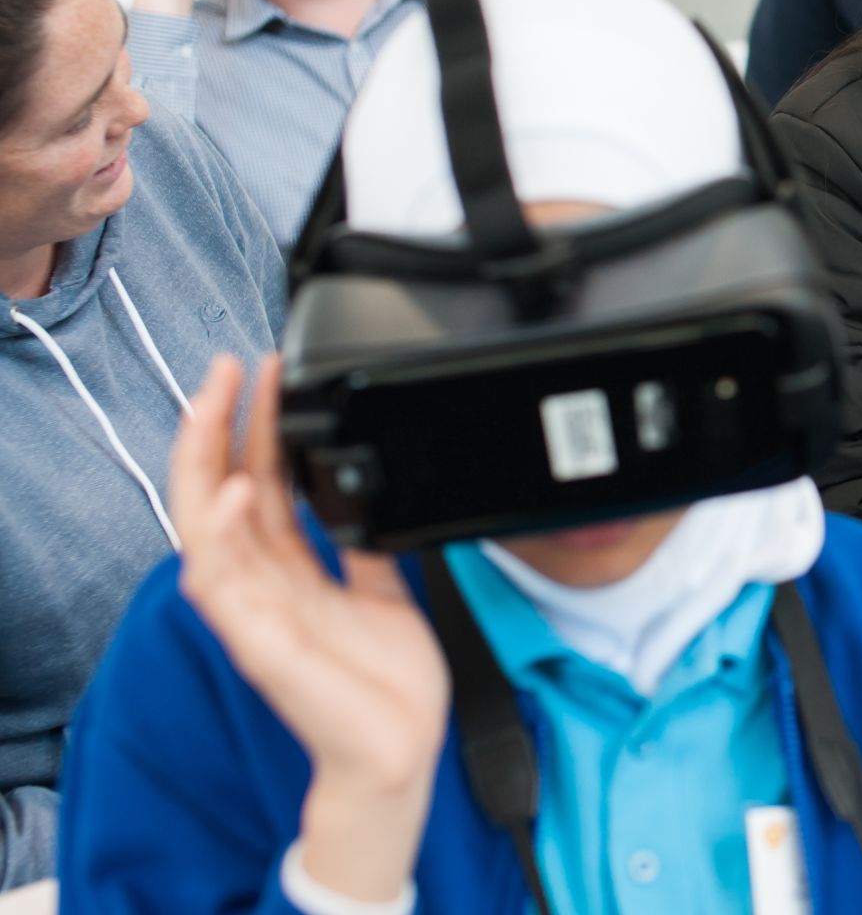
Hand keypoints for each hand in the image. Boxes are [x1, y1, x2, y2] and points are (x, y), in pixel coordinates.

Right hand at [171, 356, 447, 902]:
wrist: (403, 749)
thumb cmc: (389, 684)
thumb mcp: (386, 590)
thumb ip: (365, 544)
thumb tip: (370, 494)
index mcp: (290, 571)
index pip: (257, 484)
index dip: (256, 428)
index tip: (268, 373)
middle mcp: (264, 586)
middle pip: (218, 491)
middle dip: (218, 425)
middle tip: (228, 365)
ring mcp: (254, 612)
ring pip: (204, 525)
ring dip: (207, 460)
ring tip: (218, 403)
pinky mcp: (259, 643)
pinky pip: (221, 586)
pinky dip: (222, 536)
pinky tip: (234, 493)